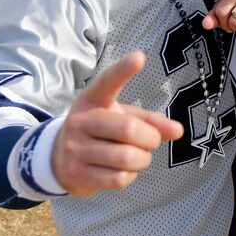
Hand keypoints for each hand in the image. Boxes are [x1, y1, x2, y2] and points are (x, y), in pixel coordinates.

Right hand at [52, 51, 183, 196]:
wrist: (57, 159)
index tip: (139, 57)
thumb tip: (178, 131)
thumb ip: (149, 121)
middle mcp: (81, 121)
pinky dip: (130, 175)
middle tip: (152, 141)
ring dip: (143, 160)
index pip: (108, 82)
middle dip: (151, 139)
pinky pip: (118, 178)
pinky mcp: (77, 173)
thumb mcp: (120, 117)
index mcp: (92, 100)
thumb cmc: (100, 132)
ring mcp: (75, 149)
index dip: (123, 70)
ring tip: (139, 157)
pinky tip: (124, 170)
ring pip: (126, 157)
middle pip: (129, 129)